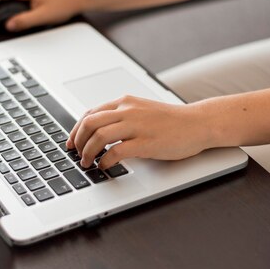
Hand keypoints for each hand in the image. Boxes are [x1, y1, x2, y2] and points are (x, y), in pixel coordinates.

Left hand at [67, 95, 216, 169]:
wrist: (198, 123)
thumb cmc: (172, 121)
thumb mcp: (143, 111)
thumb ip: (123, 117)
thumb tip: (99, 132)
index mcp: (126, 102)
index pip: (91, 113)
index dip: (76, 129)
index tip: (71, 142)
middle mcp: (129, 110)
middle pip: (90, 123)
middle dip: (78, 141)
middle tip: (77, 154)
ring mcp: (137, 126)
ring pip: (99, 136)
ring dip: (88, 152)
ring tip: (87, 163)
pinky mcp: (146, 142)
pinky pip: (116, 151)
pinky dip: (105, 160)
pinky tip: (104, 166)